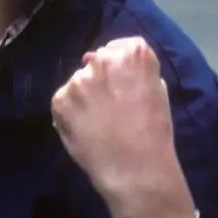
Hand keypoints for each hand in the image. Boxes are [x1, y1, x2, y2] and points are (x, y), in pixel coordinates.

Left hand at [51, 37, 193, 217]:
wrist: (135, 170)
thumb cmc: (154, 132)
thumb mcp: (156, 91)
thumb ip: (136, 71)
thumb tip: (103, 61)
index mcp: (134, 54)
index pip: (121, 47)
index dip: (121, 67)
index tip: (124, 87)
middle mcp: (103, 60)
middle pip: (97, 61)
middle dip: (102, 79)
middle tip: (111, 107)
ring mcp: (78, 80)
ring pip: (79, 81)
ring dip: (85, 96)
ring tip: (99, 122)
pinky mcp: (60, 100)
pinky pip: (64, 100)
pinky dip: (71, 112)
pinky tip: (85, 129)